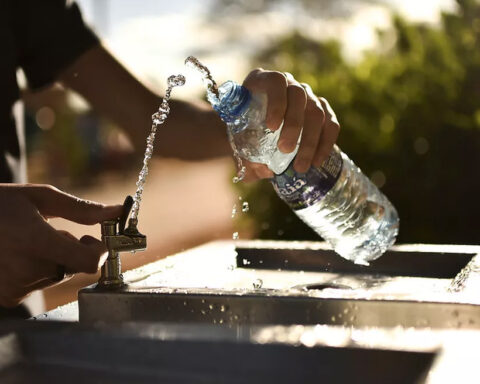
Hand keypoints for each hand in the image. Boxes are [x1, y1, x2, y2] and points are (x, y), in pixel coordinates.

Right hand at [0, 184, 122, 307]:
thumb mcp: (39, 197)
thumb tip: (117, 211)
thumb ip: (81, 209)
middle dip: (73, 249)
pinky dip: (37, 270)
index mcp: (35, 241)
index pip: (89, 262)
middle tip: (55, 232)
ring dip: (55, 259)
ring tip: (29, 241)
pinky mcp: (7, 297)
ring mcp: (14, 287)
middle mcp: (25, 269)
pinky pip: (39, 284)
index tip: (94, 239)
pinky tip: (18, 254)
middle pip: (75, 267)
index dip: (100, 251)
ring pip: (58, 275)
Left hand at [240, 69, 339, 180]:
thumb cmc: (242, 134)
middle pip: (299, 96)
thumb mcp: (238, 142)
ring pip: (317, 111)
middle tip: (285, 150)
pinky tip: (317, 162)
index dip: (276, 101)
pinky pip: (330, 123)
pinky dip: (326, 143)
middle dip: (294, 125)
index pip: (276, 82)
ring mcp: (307, 96)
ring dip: (310, 140)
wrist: (253, 134)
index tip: (271, 126)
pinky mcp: (322, 111)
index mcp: (263, 81)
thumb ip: (245, 156)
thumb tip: (264, 169)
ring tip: (300, 166)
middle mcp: (288, 84)